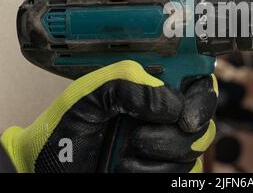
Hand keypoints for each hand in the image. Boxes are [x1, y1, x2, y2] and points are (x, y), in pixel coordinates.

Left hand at [0, 60, 217, 172]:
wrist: (49, 171)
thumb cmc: (63, 131)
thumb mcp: (88, 95)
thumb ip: (127, 84)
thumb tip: (170, 104)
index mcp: (151, 88)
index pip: (196, 81)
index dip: (202, 95)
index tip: (186, 115)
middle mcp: (163, 114)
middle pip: (203, 117)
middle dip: (180, 130)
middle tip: (144, 137)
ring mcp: (165, 143)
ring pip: (194, 148)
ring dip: (161, 154)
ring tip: (127, 151)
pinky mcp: (162, 169)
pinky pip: (182, 172)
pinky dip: (155, 172)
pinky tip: (128, 168)